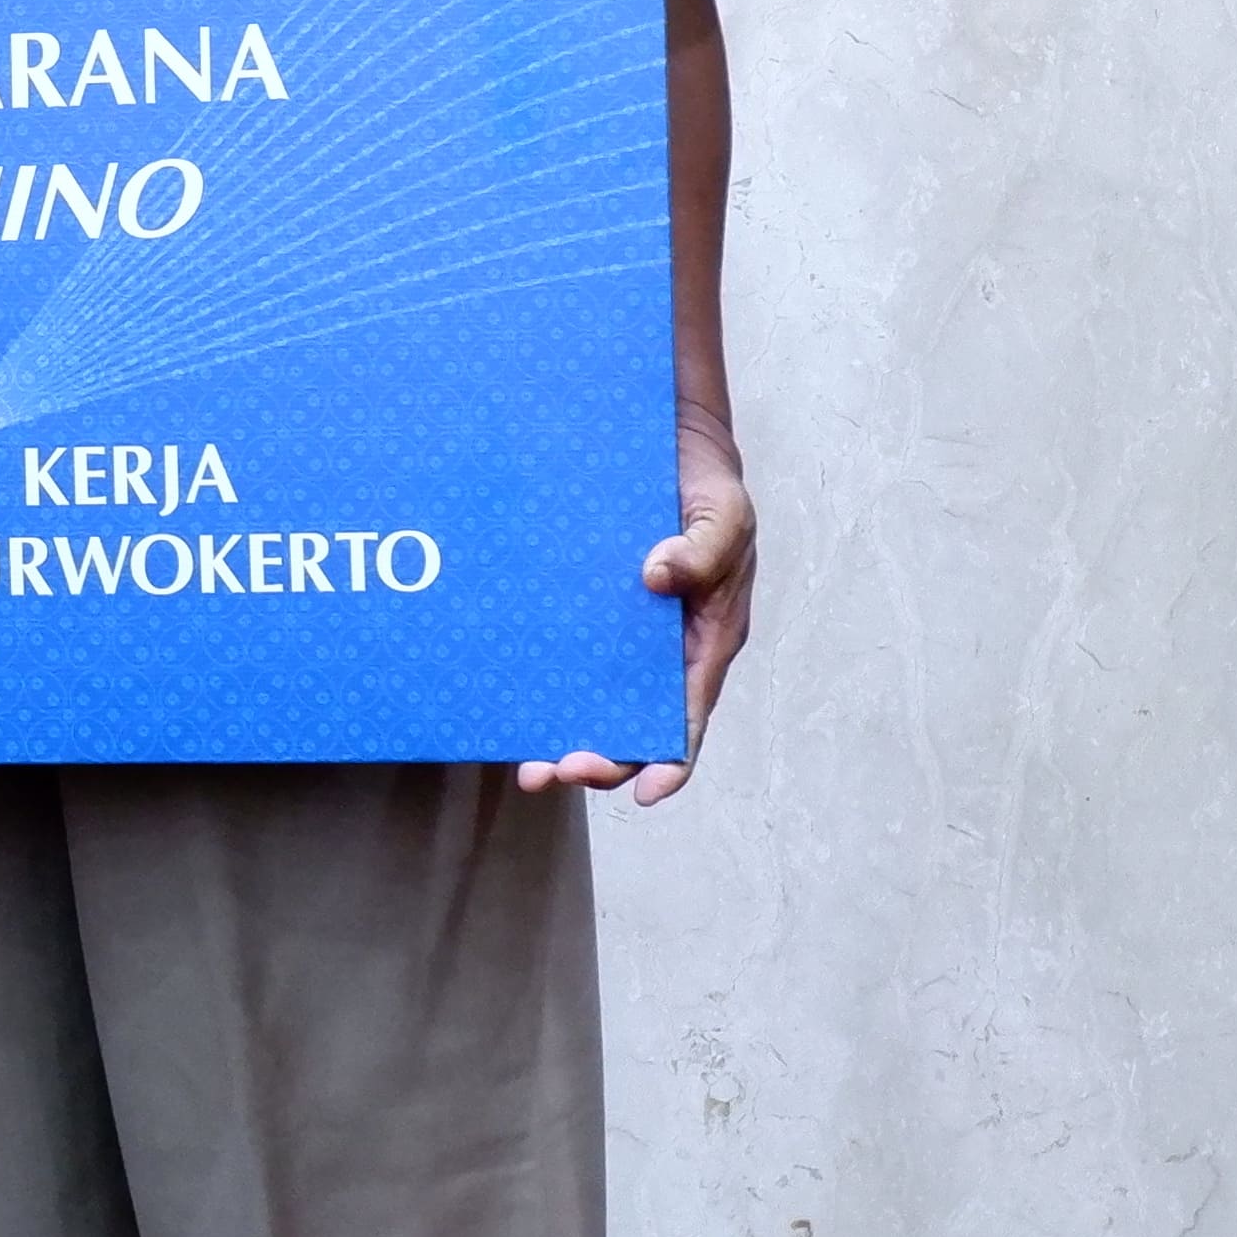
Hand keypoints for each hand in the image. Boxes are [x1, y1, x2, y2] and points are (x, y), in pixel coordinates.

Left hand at [519, 418, 751, 803]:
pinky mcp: (589, 611)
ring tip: (527, 767)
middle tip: (554, 771)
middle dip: (602, 760)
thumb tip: (658, 576)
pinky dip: (544, 690)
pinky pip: (567, 659)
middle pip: (636, 724)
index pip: (689, 716)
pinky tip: (511, 708)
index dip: (671, 761)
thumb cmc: (707, 488)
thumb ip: (703, 549)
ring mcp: (623, 634)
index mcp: (705, 641)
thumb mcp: (724, 515)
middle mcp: (664, 651)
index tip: (644, 791)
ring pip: (595, 702)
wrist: (669, 444)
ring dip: (564, 738)